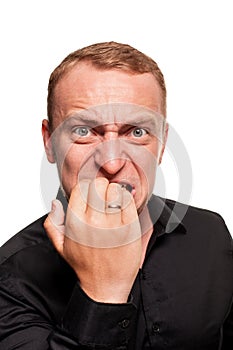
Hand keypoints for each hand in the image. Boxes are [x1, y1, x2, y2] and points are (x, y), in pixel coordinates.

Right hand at [44, 178, 141, 302]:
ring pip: (115, 190)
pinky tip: (123, 208)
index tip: (90, 194)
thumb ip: (53, 223)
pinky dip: (127, 199)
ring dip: (115, 192)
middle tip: (102, 197)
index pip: (81, 187)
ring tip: (114, 202)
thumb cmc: (86, 266)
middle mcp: (94, 222)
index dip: (86, 188)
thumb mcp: (61, 246)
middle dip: (101, 188)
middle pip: (99, 184)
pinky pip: (129, 201)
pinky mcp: (130, 228)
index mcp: (75, 223)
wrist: (105, 286)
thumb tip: (55, 203)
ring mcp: (113, 225)